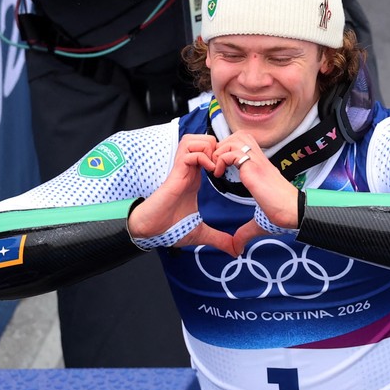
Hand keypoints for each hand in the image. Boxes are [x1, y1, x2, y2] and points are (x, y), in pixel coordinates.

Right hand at [128, 134, 236, 255]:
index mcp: (196, 177)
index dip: (223, 156)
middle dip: (219, 148)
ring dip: (210, 149)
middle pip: (204, 138)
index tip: (232, 172)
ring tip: (217, 168)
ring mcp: (182, 169)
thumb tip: (237, 251)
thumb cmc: (171, 227)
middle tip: (225, 167)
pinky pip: (190, 152)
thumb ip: (220, 239)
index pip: (211, 151)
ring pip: (196, 140)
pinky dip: (203, 157)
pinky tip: (209, 173)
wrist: (152, 230)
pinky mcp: (176, 172)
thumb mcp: (202, 233)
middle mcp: (189, 169)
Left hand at [213, 133, 299, 253]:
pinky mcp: (254, 167)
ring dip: (220, 152)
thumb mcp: (258, 222)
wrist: (294, 213)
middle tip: (215, 166)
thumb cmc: (281, 216)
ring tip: (216, 169)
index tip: (219, 168)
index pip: (242, 143)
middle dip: (222, 147)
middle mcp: (259, 160)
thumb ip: (244, 231)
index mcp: (260, 167)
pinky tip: (219, 174)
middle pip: (237, 135)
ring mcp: (257, 161)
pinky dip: (221, 160)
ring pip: (234, 139)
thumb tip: (237, 248)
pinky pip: (232, 152)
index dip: (228, 151)